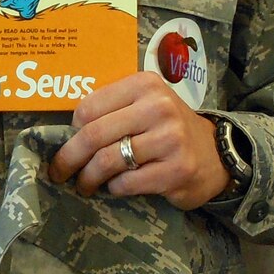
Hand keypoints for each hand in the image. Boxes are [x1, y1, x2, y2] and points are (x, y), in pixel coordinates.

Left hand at [49, 72, 228, 210]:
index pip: (88, 107)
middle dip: (69, 158)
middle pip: (93, 135)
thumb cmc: (167, 128)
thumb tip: (65, 132)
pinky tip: (116, 187)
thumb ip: (112, 108)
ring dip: (88, 178)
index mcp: (145, 85)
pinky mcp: (176, 170)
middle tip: (59, 172)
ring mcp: (170, 139)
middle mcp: (159, 107)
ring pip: (107, 161)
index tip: (67, 142)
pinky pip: (126, 183)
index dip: (71, 130)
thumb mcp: (144, 104)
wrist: (214, 154)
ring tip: (84, 185)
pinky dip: (114, 188)